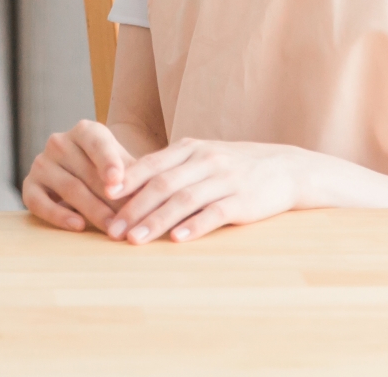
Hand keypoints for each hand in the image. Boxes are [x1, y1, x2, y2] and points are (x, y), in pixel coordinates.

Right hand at [23, 119, 137, 233]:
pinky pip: (40, 203)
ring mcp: (42, 163)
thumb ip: (135, 177)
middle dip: (110, 199)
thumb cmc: (110, 172)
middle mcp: (59, 142)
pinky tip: (78, 226)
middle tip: (128, 221)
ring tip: (112, 229)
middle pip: (87, 172)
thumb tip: (150, 196)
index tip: (117, 181)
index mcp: (85, 131)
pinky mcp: (30, 186)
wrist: (83, 178)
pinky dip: (59, 216)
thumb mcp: (125, 167)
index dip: (108, 162)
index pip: (97, 143)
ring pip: (69, 188)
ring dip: (93, 211)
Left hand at [105, 138, 313, 243]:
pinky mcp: (243, 201)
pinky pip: (214, 214)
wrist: (286, 167)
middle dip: (133, 208)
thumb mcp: (202, 156)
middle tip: (112, 229)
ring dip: (156, 221)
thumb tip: (128, 183)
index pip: (151, 164)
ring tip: (135, 239)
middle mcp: (204, 160)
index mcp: (190, 148)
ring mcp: (224, 180)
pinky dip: (194, 227)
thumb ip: (170, 167)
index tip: (101, 197)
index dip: (126, 181)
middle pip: (162, 184)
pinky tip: (176, 240)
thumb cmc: (234, 165)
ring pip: (183, 200)